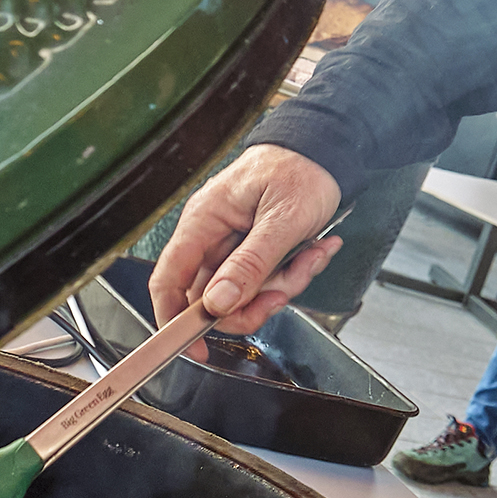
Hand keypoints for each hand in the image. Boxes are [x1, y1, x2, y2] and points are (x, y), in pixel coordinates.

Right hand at [147, 144, 343, 332]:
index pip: (168, 280)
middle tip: (282, 293)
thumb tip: (219, 303)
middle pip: (212, 296)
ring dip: (282, 284)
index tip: (195, 348)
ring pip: (245, 292)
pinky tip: (314, 249)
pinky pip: (265, 280)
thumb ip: (250, 263)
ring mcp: (234, 244)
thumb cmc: (301, 169)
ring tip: (310, 256)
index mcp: (203, 221)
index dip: (174, 320)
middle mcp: (212, 235)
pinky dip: (293, 272)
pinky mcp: (256, 249)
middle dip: (253, 303)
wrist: (328, 149)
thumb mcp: (281, 220)